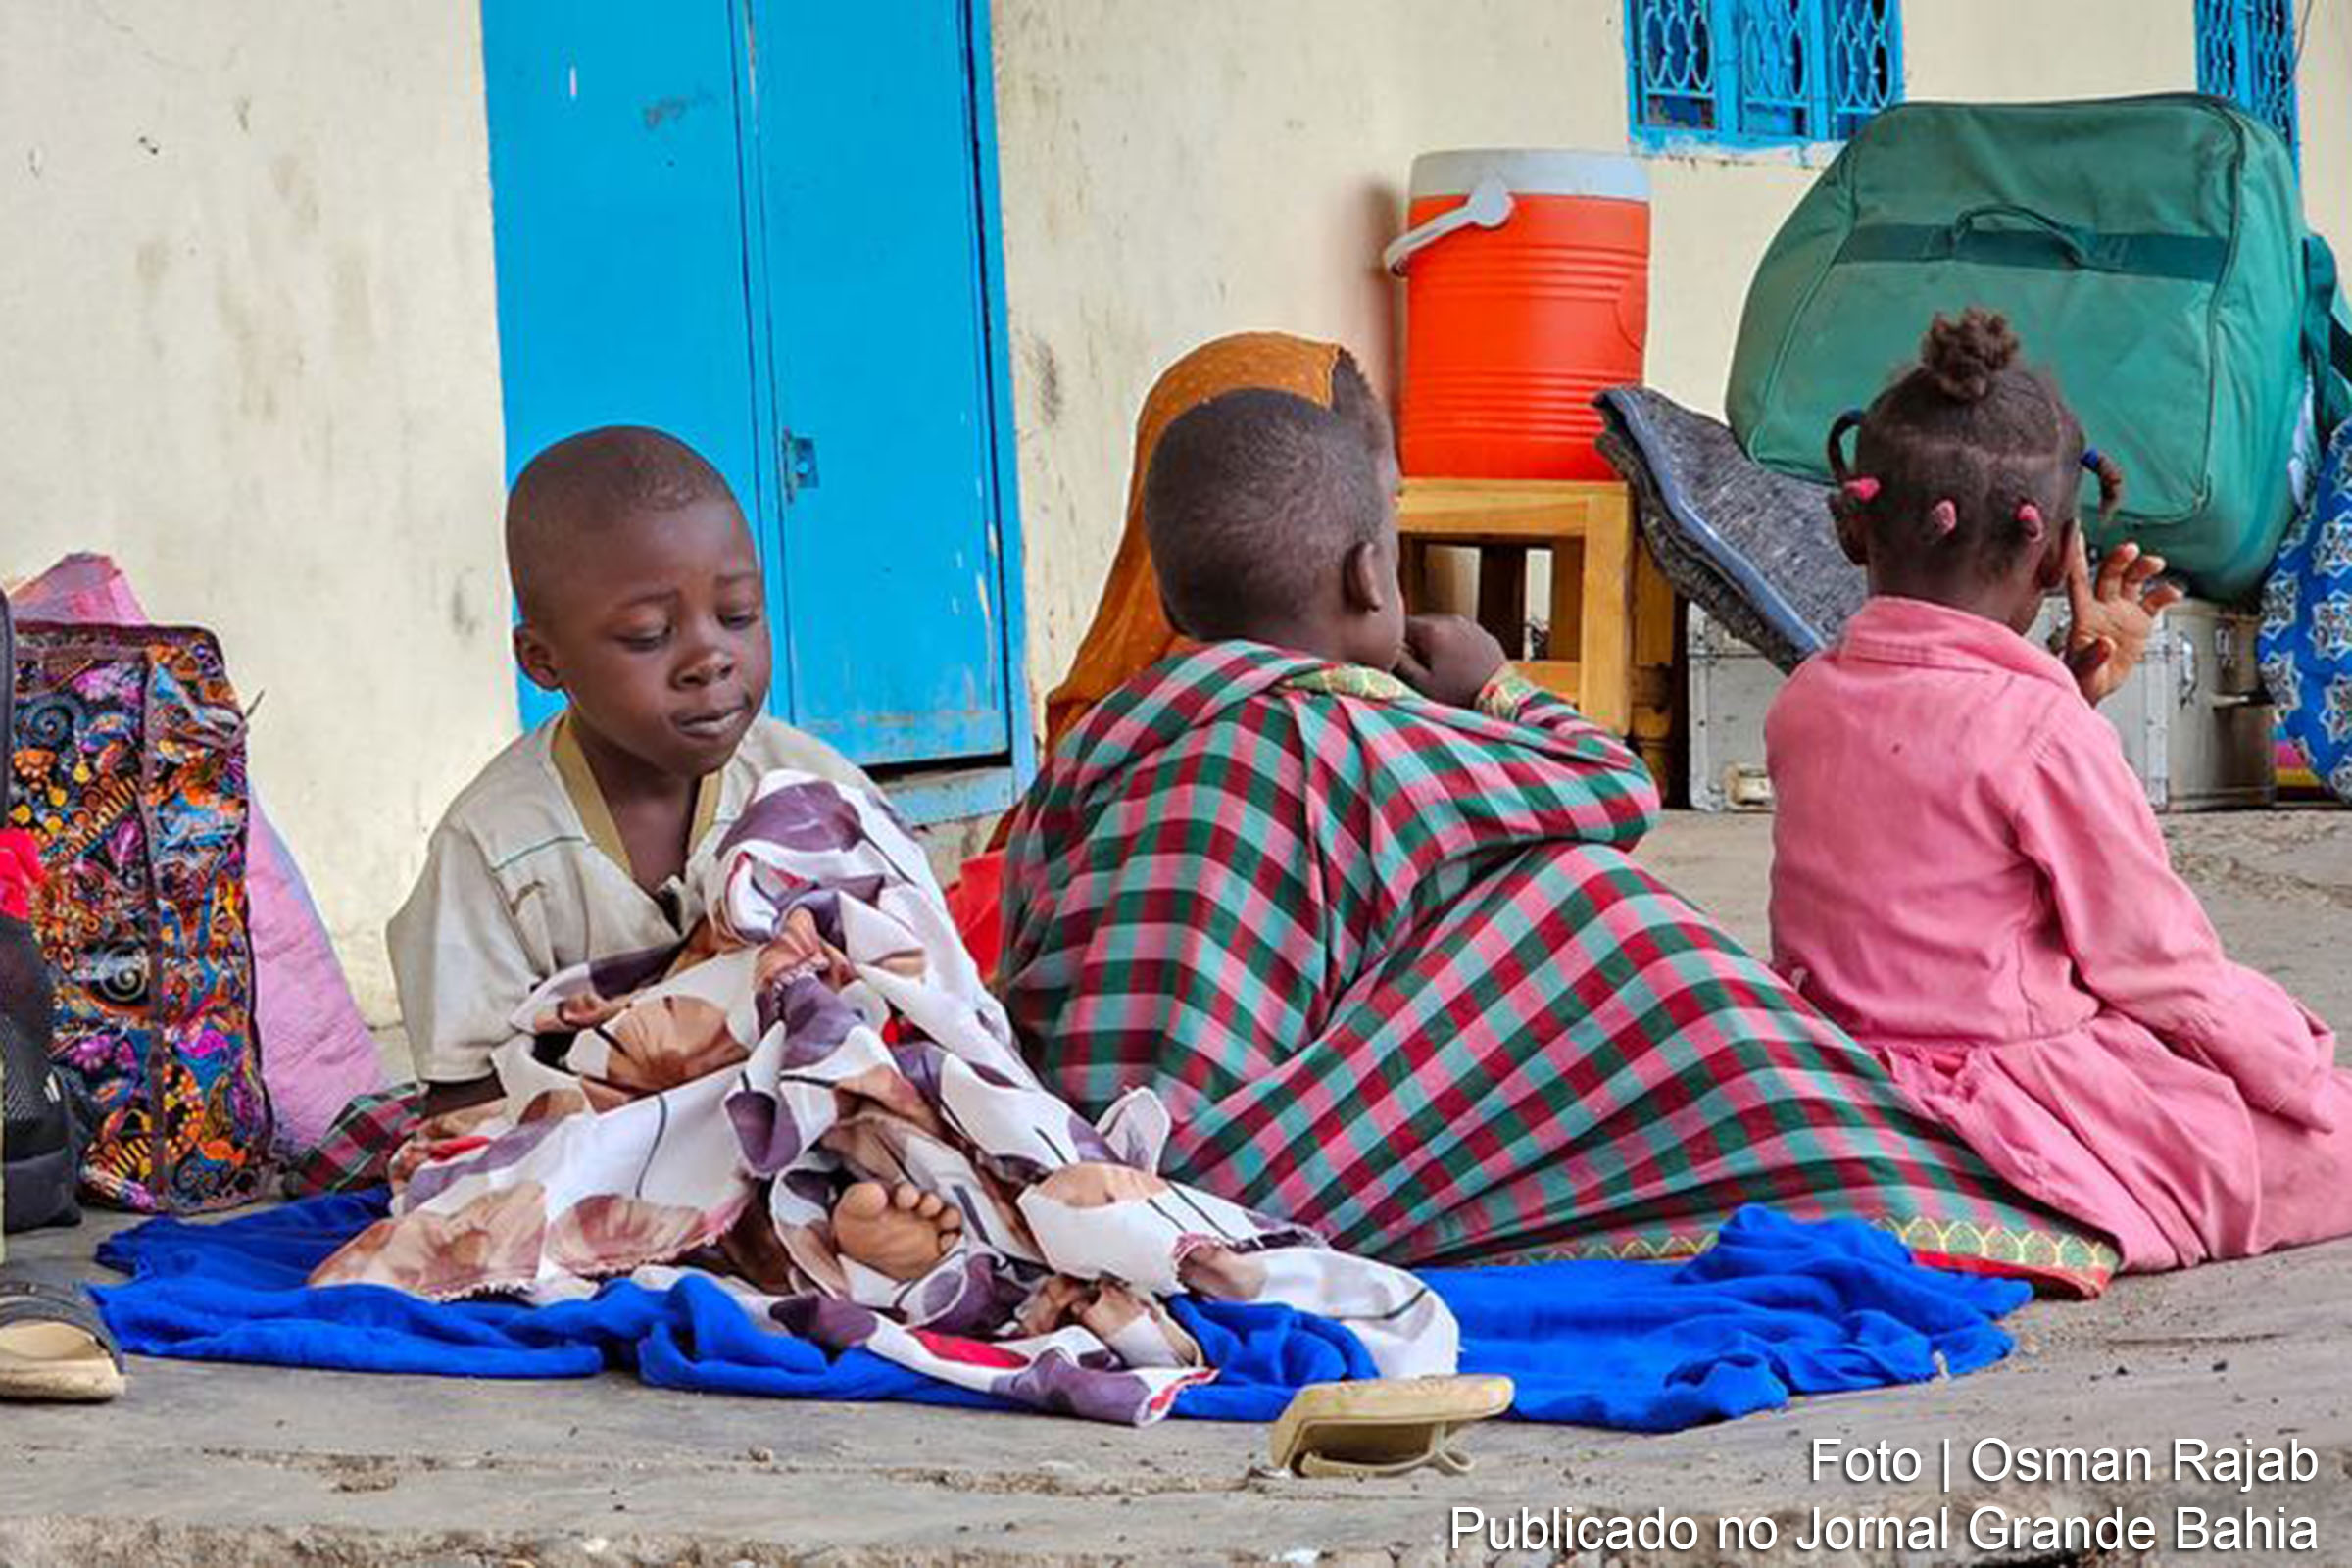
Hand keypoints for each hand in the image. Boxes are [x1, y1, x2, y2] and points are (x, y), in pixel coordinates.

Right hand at [1394, 614, 1507, 708]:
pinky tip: (1459, 667)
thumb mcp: (1422, 684)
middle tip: (1421, 669)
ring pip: (1442, 630)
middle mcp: (1453, 620)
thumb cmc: (1461, 694)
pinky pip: (1462, 635)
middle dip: (1417, 643)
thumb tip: (1388, 650)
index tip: (1399, 660)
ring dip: (1437, 644)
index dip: (1396, 642)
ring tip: (1443, 670)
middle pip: (1422, 625)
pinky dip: (1456, 646)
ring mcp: (1471, 625)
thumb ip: (1400, 663)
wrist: (1502, 699)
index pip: (1402, 624)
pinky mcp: (1485, 635)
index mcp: (1433, 630)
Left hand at [2063, 537, 2182, 705]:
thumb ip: (2092, 657)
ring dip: (2142, 568)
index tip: (2076, 533)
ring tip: (2155, 563)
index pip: (2078, 580)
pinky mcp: (2139, 621)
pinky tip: (2173, 591)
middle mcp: (2102, 607)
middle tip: (2130, 550)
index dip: (2077, 557)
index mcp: (2083, 615)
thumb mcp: (2082, 672)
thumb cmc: (2081, 678)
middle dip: (2119, 560)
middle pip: (2109, 575)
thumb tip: (2104, 643)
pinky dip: (2165, 593)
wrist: (2096, 688)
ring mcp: (2121, 611)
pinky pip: (2154, 601)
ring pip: (2132, 580)